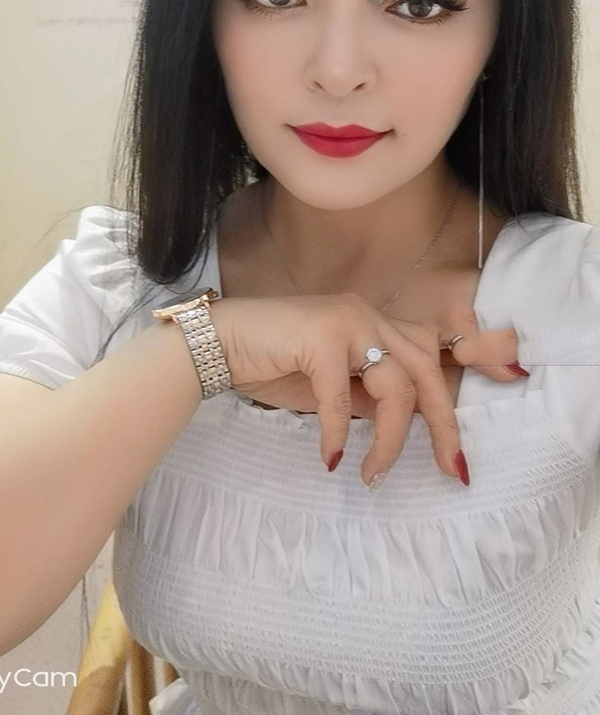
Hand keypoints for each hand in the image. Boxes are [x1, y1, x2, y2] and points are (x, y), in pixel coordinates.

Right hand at [209, 293, 523, 486]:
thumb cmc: (273, 363)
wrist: (218, 344)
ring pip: (396, 385)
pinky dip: (336, 433)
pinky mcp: (320, 336)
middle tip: (449, 469)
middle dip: (443, 424)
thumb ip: (367, 396)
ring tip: (372, 475)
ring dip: (389, 439)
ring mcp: (347, 321)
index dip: (452, 399)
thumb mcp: (332, 385)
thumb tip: (395, 426)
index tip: (460, 452)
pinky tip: (329, 459)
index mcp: (374, 322)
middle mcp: (368, 315)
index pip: (429, 355)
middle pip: (426, 370)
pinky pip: (342, 397)